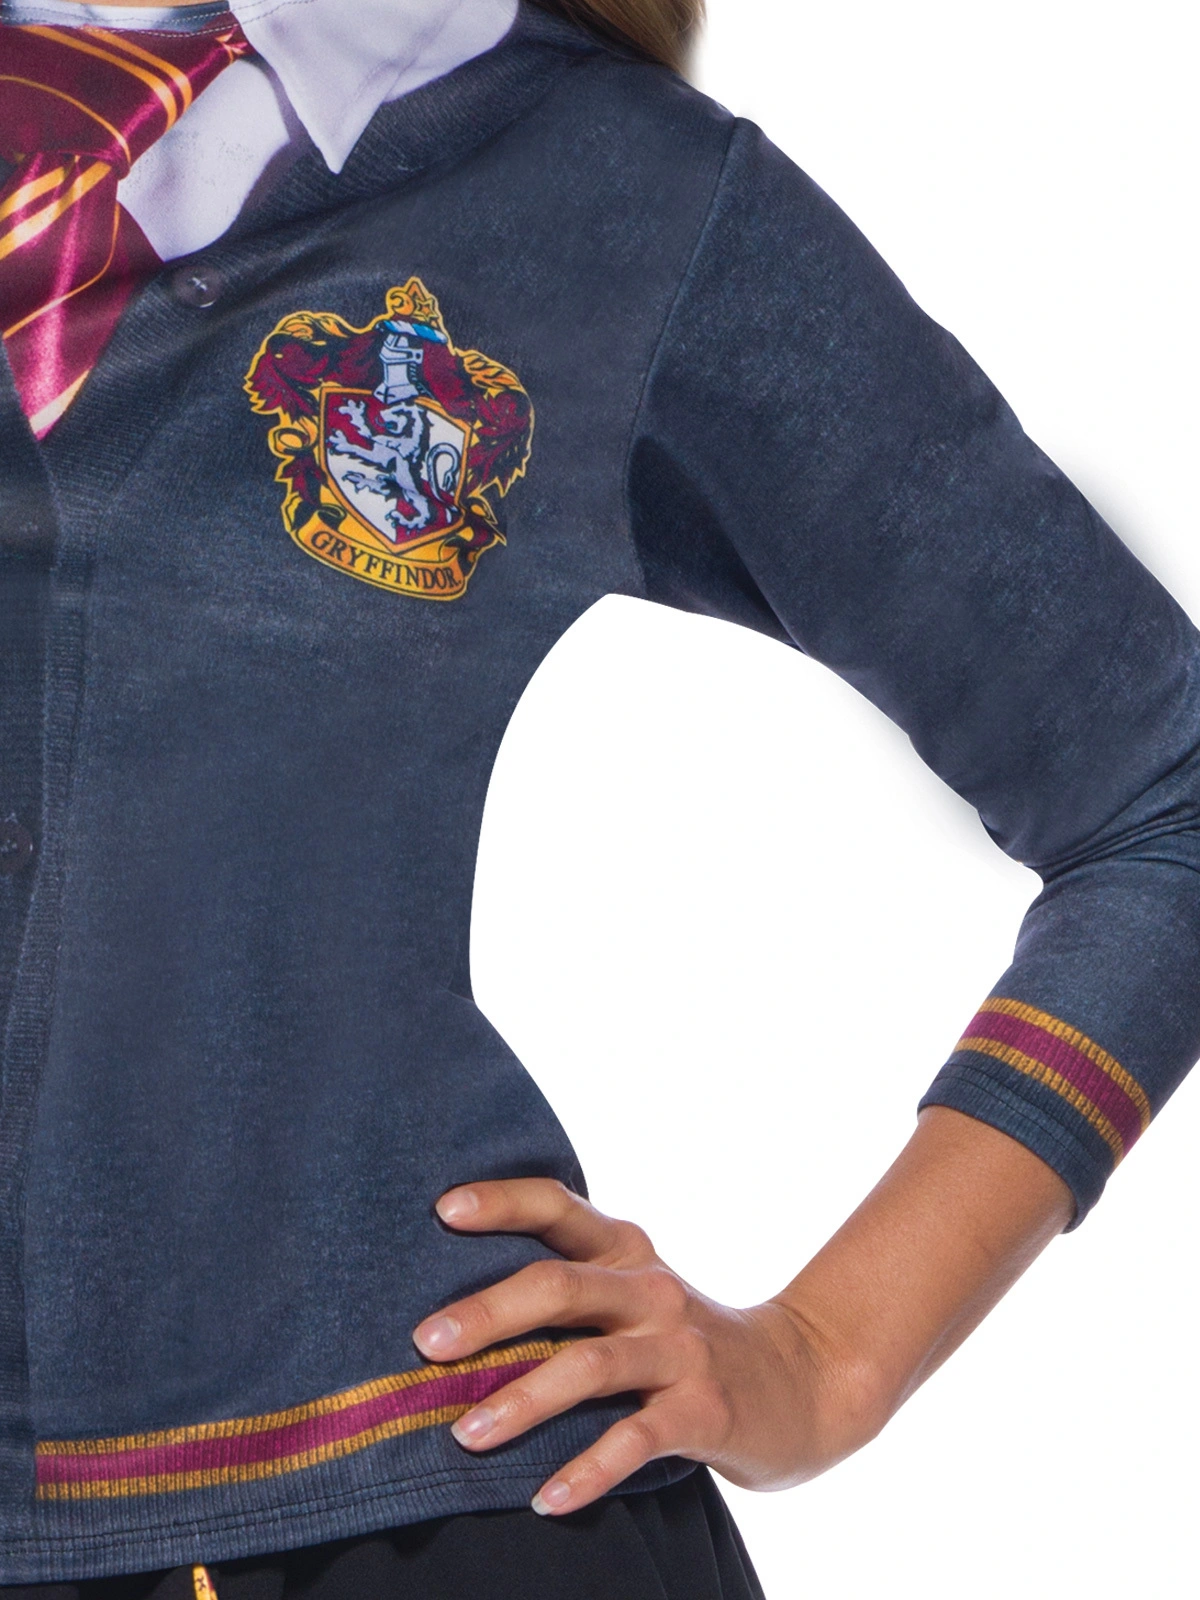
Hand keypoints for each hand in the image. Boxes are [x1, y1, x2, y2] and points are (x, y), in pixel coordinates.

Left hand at [412, 1111, 1072, 1516]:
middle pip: (560, 1284)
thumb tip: (451, 1315)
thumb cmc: (686, 1342)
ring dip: (521, 1399)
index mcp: (626, 1252)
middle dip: (488, 1313)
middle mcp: (650, 1289)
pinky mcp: (704, 1408)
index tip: (441, 1210)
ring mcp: (680, 1348)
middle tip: (427, 1344)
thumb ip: (568, 1291)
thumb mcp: (635, 1296)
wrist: (803, 1381)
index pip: (558, 1207)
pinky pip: (636, 1437)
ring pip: (590, 1364)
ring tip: (464, 1435)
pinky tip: (545, 1498)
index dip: (502, 1202)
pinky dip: (586, 1469)